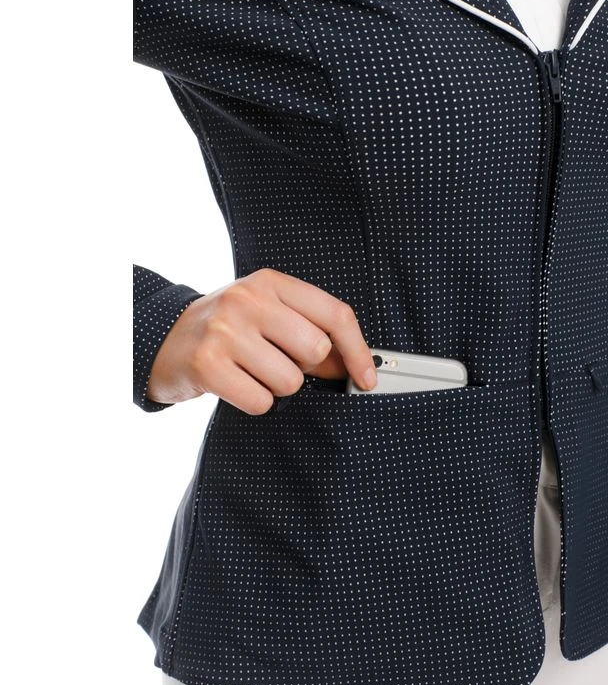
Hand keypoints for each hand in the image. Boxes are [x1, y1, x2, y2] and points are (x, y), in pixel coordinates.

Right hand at [145, 268, 376, 414]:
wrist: (164, 339)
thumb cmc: (226, 329)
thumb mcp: (267, 315)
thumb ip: (309, 331)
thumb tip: (352, 366)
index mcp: (270, 283)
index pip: (335, 314)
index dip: (357, 351)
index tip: (366, 377)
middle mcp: (248, 300)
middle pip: (315, 350)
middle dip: (305, 369)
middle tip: (280, 362)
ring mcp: (225, 331)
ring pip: (290, 381)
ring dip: (277, 387)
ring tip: (252, 371)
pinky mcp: (208, 365)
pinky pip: (261, 401)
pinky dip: (255, 401)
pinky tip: (237, 384)